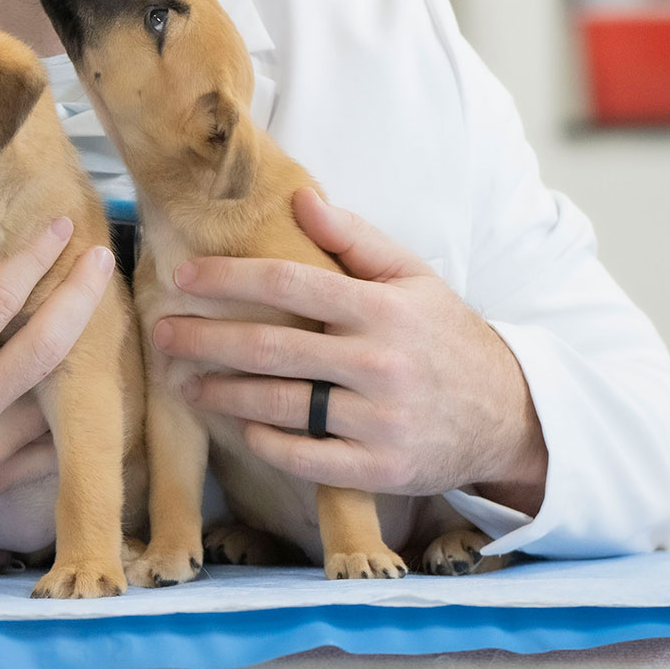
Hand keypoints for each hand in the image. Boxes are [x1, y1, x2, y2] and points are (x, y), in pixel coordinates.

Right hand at [0, 216, 116, 539]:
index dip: (30, 261)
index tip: (57, 225)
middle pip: (43, 351)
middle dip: (81, 297)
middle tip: (103, 255)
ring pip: (57, 402)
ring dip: (86, 352)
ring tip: (104, 305)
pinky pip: (51, 447)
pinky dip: (73, 409)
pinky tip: (89, 371)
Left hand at [150, 189, 547, 513]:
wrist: (507, 415)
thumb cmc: (446, 337)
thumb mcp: (413, 278)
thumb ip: (356, 239)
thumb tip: (300, 199)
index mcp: (383, 309)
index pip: (289, 285)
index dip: (229, 279)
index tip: (184, 276)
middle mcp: (379, 363)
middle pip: (271, 348)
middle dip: (205, 339)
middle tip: (162, 334)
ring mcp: (378, 421)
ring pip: (279, 405)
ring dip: (222, 393)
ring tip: (185, 382)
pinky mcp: (377, 470)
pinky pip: (303, 457)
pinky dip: (263, 441)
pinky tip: (238, 425)